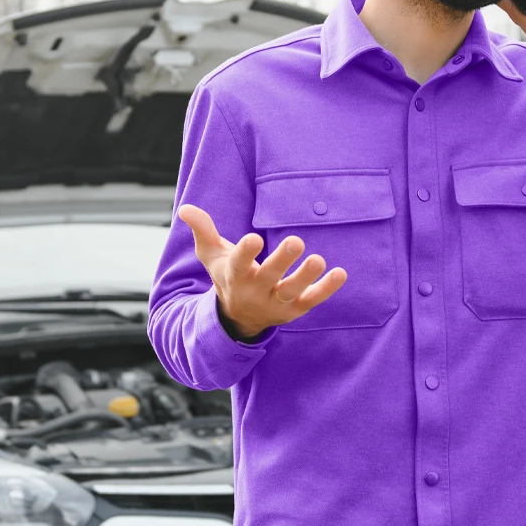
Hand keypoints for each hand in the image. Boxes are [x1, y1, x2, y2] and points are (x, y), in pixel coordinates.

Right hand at [177, 203, 346, 338]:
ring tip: (318, 259)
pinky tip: (340, 273)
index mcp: (234, 275)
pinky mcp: (294, 309)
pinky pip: (311, 300)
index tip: (254, 238)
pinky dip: (326, 289)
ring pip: (291, 292)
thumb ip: (202, 230)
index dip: (246, 252)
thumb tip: (186, 208)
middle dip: (282, 261)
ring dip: (305, 277)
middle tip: (296, 241)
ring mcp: (275, 302)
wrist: (238, 317)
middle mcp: (254, 290)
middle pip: (268, 277)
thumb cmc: (226, 276)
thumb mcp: (211, 255)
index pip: (238, 263)